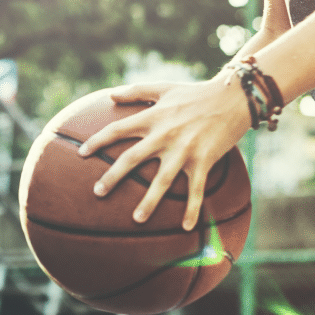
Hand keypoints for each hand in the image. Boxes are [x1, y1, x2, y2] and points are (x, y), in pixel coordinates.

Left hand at [78, 75, 251, 230]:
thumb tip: (110, 95)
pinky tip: (186, 227)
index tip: (81, 154)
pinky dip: (192, 209)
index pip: (117, 130)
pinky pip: (196, 189)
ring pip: (161, 180)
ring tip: (136, 219)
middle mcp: (164, 135)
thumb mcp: (165, 87)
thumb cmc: (196, 93)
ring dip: (149, 202)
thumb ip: (137, 92)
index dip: (97, 141)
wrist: (233, 97)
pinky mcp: (203, 161)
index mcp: (153, 117)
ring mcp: (184, 150)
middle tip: (98, 193)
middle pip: (131, 158)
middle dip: (113, 176)